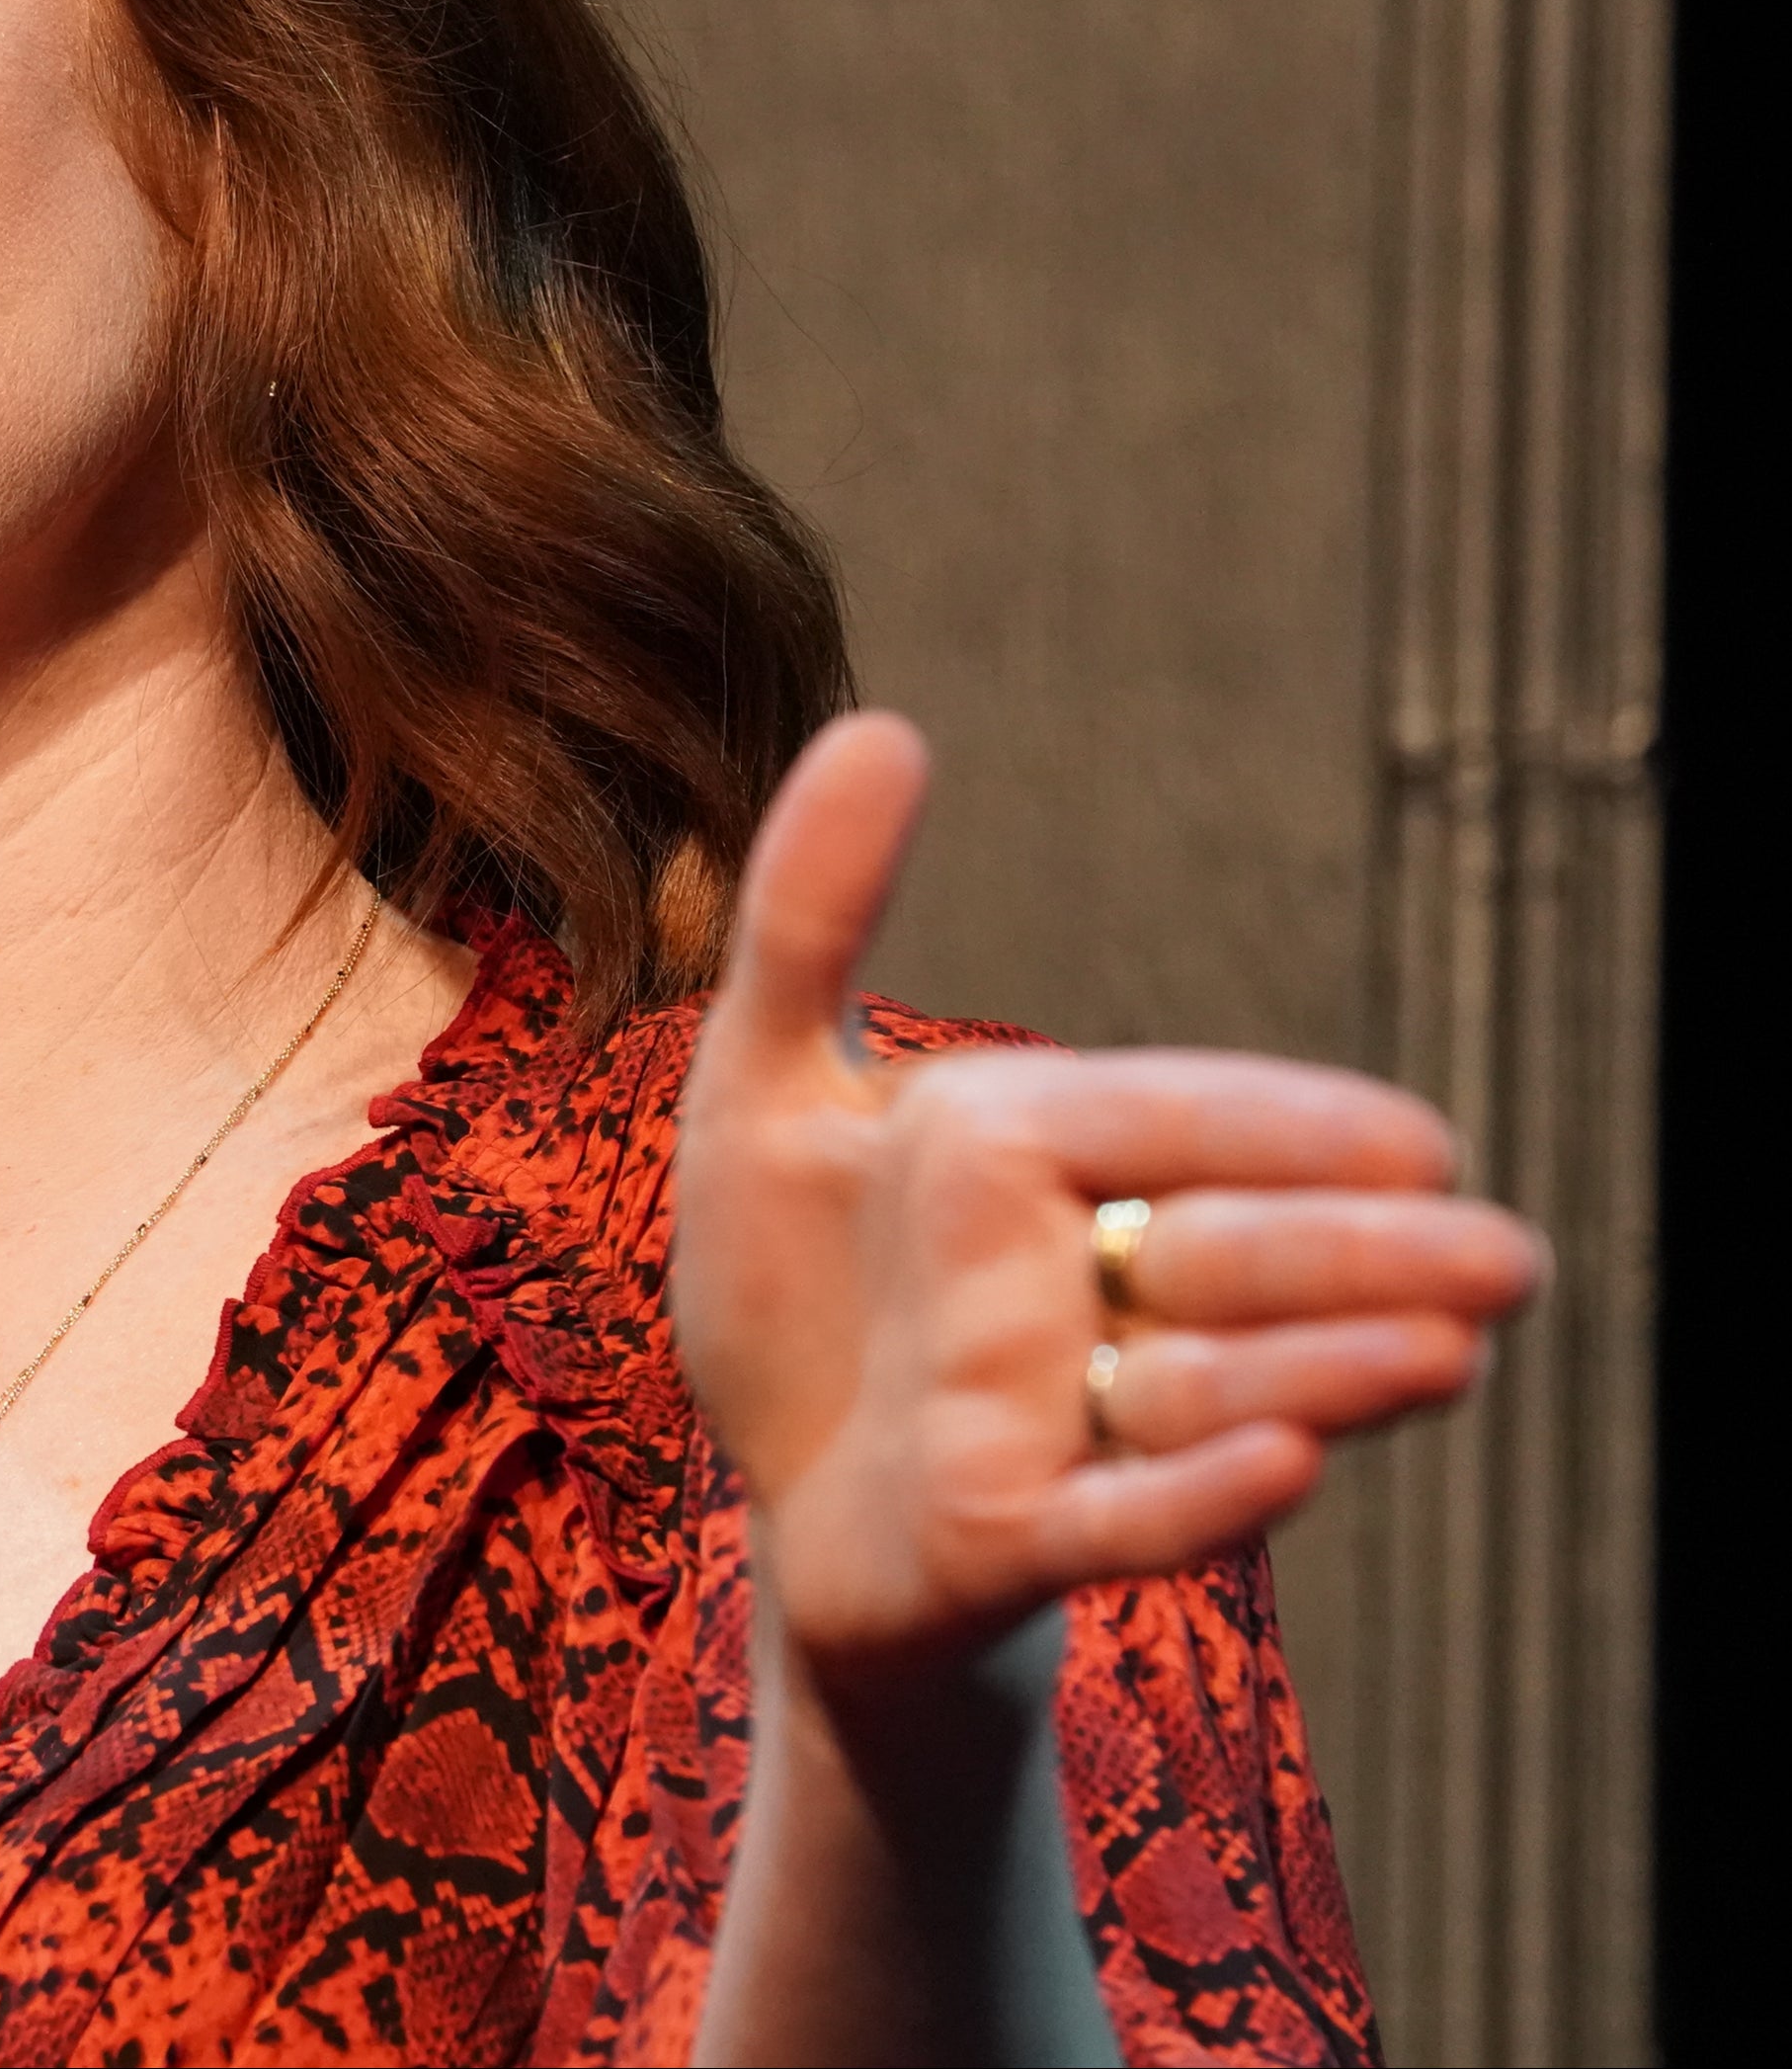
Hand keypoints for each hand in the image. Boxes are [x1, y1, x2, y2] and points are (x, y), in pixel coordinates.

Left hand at [672, 713, 1544, 1672]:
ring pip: (1207, 1388)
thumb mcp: (761, 1089)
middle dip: (1349, 1254)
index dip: (1290, 1135)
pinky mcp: (1015, 1540)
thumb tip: (883, 722)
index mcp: (1030, 1168)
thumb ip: (812, 916)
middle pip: (1222, 1257)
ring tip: (1447, 1349)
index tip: (1421, 1146)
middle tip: (1499, 1256)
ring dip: (1319, 1370)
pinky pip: (1117, 1521)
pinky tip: (1282, 1466)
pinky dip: (1193, 1497)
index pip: (1171, 1125)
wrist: (778, 1492)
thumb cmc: (801, 1288)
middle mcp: (1073, 1295)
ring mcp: (1059, 1424)